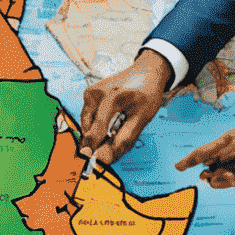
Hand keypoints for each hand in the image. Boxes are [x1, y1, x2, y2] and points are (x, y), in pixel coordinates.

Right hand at [80, 48, 172, 170]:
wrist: (146, 71)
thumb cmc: (147, 92)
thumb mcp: (143, 117)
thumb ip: (125, 139)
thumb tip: (108, 158)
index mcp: (112, 97)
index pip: (96, 130)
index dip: (95, 149)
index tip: (95, 163)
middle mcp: (96, 93)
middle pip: (88, 129)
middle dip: (97, 142)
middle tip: (110, 148)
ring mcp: (90, 92)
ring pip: (86, 124)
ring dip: (96, 134)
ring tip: (114, 130)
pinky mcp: (88, 94)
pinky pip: (88, 117)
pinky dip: (96, 125)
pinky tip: (110, 122)